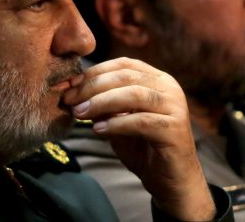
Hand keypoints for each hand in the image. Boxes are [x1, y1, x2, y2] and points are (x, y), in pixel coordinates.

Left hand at [63, 58, 214, 219]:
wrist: (170, 181)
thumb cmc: (142, 147)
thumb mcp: (117, 119)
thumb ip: (102, 104)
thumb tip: (73, 91)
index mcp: (157, 79)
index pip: (123, 64)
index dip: (94, 71)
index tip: (69, 84)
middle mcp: (169, 87)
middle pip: (126, 76)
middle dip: (92, 86)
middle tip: (69, 100)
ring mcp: (175, 107)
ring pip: (134, 94)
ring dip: (101, 102)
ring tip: (80, 113)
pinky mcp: (175, 129)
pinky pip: (141, 121)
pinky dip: (116, 123)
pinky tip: (98, 129)